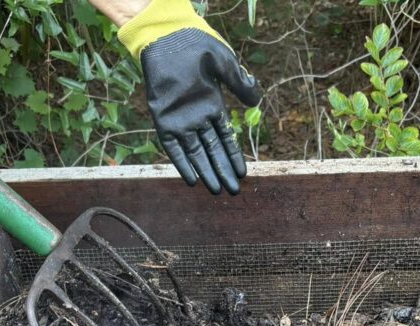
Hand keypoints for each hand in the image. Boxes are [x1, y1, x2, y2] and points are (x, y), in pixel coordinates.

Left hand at [110, 0, 260, 194]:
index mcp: (212, 106)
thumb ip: (238, 83)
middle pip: (212, 151)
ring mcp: (180, 120)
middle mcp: (197, 118)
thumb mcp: (224, 64)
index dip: (234, 156)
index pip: (225, 138)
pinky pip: (173, 147)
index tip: (244, 173)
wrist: (168, 40)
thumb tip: (255, 100)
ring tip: (216, 191)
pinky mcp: (164, 121)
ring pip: (195, 153)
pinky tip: (192, 180)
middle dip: (222, 171)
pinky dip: (181, 163)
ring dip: (205, 172)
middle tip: (233, 191)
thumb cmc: (197, 47)